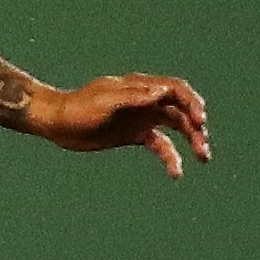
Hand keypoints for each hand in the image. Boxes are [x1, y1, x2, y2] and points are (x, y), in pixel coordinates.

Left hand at [28, 73, 211, 177]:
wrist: (56, 123)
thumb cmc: (77, 108)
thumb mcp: (104, 101)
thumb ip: (132, 96)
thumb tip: (160, 92)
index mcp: (140, 87)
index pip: (176, 90)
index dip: (192, 103)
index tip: (199, 121)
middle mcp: (146, 101)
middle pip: (181, 110)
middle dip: (196, 126)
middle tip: (203, 146)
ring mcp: (142, 118)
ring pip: (176, 127)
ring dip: (191, 141)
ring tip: (203, 157)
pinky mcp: (135, 135)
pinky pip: (160, 145)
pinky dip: (170, 157)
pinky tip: (176, 172)